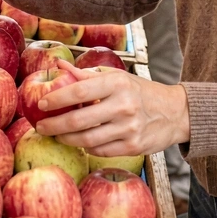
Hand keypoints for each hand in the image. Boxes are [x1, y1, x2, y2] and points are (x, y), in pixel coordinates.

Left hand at [36, 60, 189, 157]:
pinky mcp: (133, 147)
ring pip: (87, 139)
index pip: (80, 90)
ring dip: (66, 139)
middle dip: (54, 125)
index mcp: (118, 83)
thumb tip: (59, 67)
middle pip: (79, 119)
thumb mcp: (118, 78)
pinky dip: (86, 146)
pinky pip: (100, 150)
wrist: (175, 113)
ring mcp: (128, 128)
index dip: (57, 98)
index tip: (41, 104)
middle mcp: (123, 105)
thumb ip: (87, 75)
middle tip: (41, 127)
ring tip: (56, 136)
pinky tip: (81, 141)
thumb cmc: (140, 92)